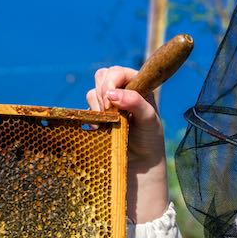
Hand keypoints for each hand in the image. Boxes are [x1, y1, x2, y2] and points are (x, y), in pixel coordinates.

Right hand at [87, 66, 170, 223]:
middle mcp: (122, 92)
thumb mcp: (150, 121)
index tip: (111, 100)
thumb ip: (136, 102)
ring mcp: (108, 105)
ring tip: (109, 123)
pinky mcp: (96, 118)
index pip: (118, 71)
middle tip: (109, 111)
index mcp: (137, 86)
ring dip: (97, 106)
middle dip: (102, 91)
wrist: (139, 166)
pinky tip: (100, 129)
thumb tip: (113, 93)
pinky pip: (86, 109)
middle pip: (102, 76)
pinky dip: (91, 116)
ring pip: (92, 92)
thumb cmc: (149, 141)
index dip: (111, 81)